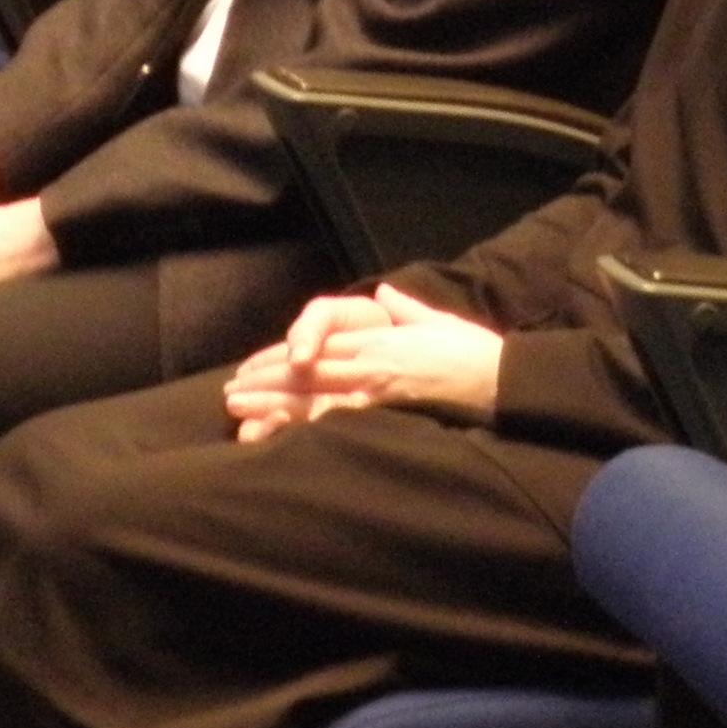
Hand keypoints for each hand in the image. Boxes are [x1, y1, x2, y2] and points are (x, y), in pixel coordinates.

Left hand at [227, 285, 502, 439]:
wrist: (498, 376)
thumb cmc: (471, 350)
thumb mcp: (434, 320)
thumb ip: (405, 309)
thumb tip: (385, 293)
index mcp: (378, 340)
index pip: (317, 348)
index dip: (279, 359)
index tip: (250, 369)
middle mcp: (370, 362)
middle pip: (306, 372)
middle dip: (264, 384)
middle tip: (228, 395)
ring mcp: (377, 389)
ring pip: (314, 395)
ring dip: (274, 404)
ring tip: (240, 414)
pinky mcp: (387, 410)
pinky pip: (340, 419)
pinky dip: (307, 426)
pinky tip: (283, 433)